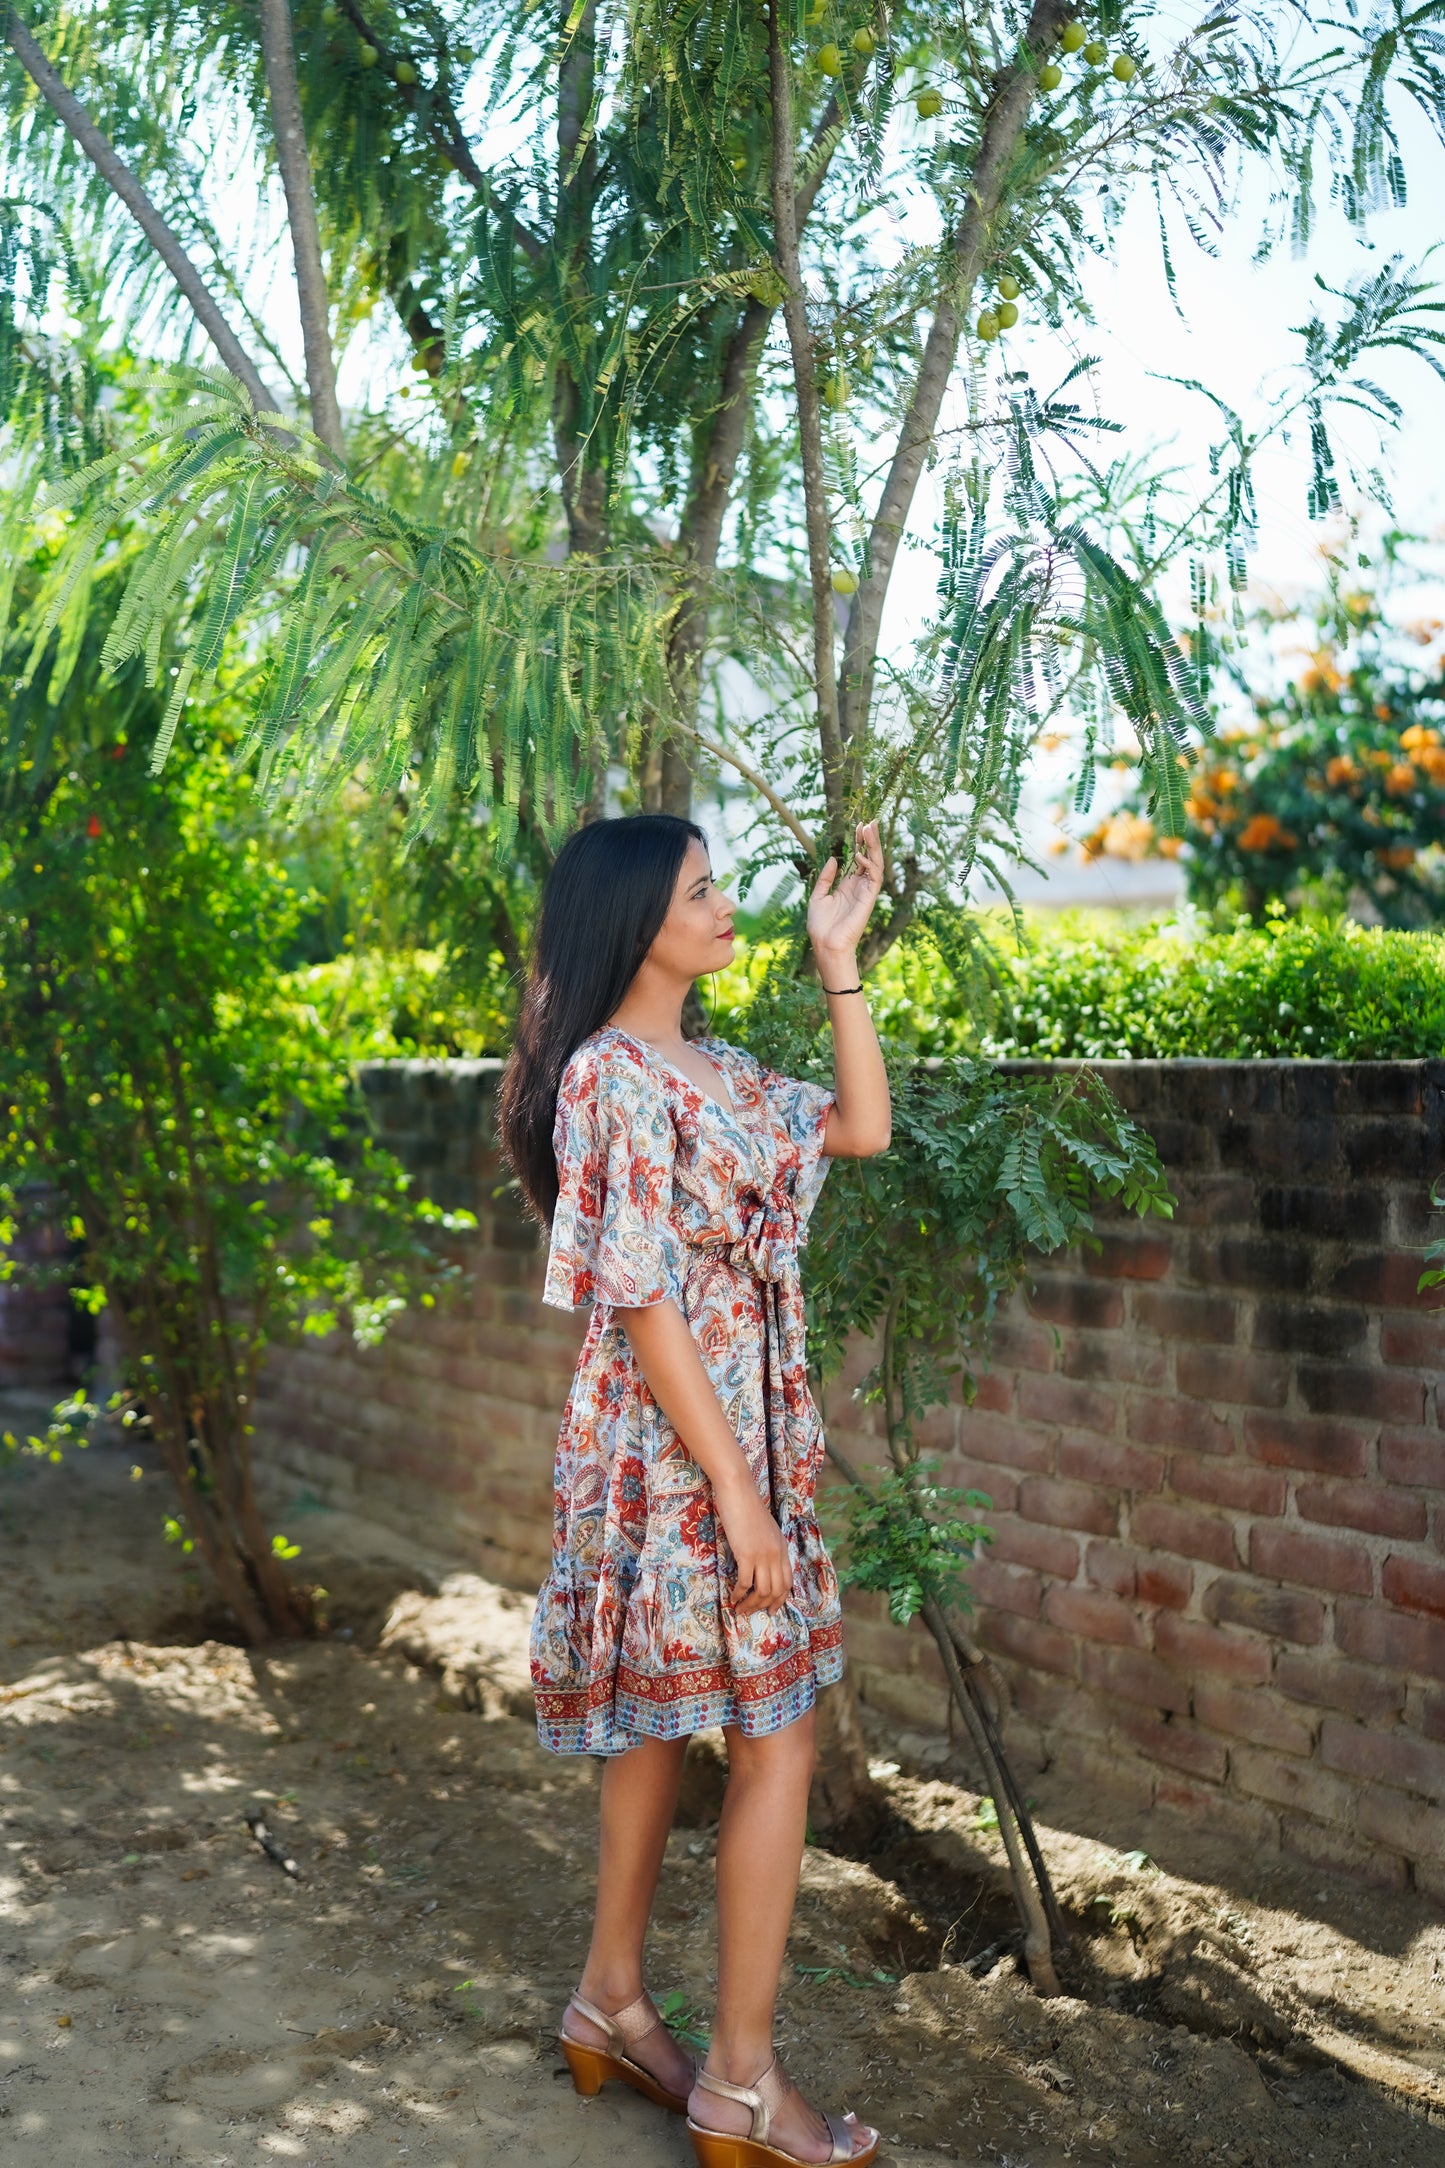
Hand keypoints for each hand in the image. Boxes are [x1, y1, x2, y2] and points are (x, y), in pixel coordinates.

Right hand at [715, 1480, 793, 1617]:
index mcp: (782, 1548)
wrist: (739, 1493)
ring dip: (751, 1605)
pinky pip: (746, 1583)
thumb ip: (768, 1546)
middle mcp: (776, 1554)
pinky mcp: (747, 1554)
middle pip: (777, 1590)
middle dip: (765, 1606)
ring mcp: (763, 1555)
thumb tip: (762, 1563)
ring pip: (762, 1591)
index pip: (788, 1582)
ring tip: (740, 1610)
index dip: (780, 1599)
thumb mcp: (766, 1529)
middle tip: (751, 1612)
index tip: (771, 1609)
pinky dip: (739, 1594)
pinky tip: (732, 1598)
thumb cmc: (748, 1507)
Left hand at [807, 819, 883, 969]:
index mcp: (848, 885)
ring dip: (873, 847)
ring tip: (869, 829)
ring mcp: (865, 892)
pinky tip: (860, 855)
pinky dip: (869, 866)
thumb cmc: (821, 926)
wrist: (825, 945)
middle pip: (869, 858)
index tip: (859, 826)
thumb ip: (826, 877)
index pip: (858, 859)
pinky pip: (874, 878)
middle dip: (870, 840)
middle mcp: (859, 887)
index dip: (859, 842)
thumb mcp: (818, 896)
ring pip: (876, 864)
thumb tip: (833, 858)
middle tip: (870, 822)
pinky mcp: (869, 899)